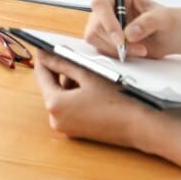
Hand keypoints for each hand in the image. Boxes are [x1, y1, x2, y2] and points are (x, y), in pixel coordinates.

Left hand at [33, 51, 148, 149]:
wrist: (139, 125)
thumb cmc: (117, 100)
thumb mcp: (88, 75)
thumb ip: (62, 63)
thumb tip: (44, 55)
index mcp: (55, 105)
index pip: (41, 75)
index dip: (45, 59)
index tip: (46, 48)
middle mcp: (56, 119)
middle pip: (51, 87)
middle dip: (61, 71)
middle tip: (74, 57)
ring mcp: (66, 128)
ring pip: (61, 97)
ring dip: (70, 84)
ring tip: (89, 73)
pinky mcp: (77, 131)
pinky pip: (70, 108)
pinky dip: (76, 96)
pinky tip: (92, 88)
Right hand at [85, 0, 179, 59]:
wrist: (168, 35)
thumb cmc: (164, 20)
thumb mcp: (161, 18)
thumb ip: (147, 23)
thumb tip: (129, 33)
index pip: (101, 4)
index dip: (107, 21)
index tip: (121, 38)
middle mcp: (107, 8)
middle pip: (96, 25)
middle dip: (114, 41)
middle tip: (135, 48)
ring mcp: (103, 24)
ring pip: (95, 38)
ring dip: (116, 49)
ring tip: (139, 49)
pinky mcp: (104, 39)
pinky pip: (100, 49)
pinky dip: (116, 54)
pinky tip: (132, 52)